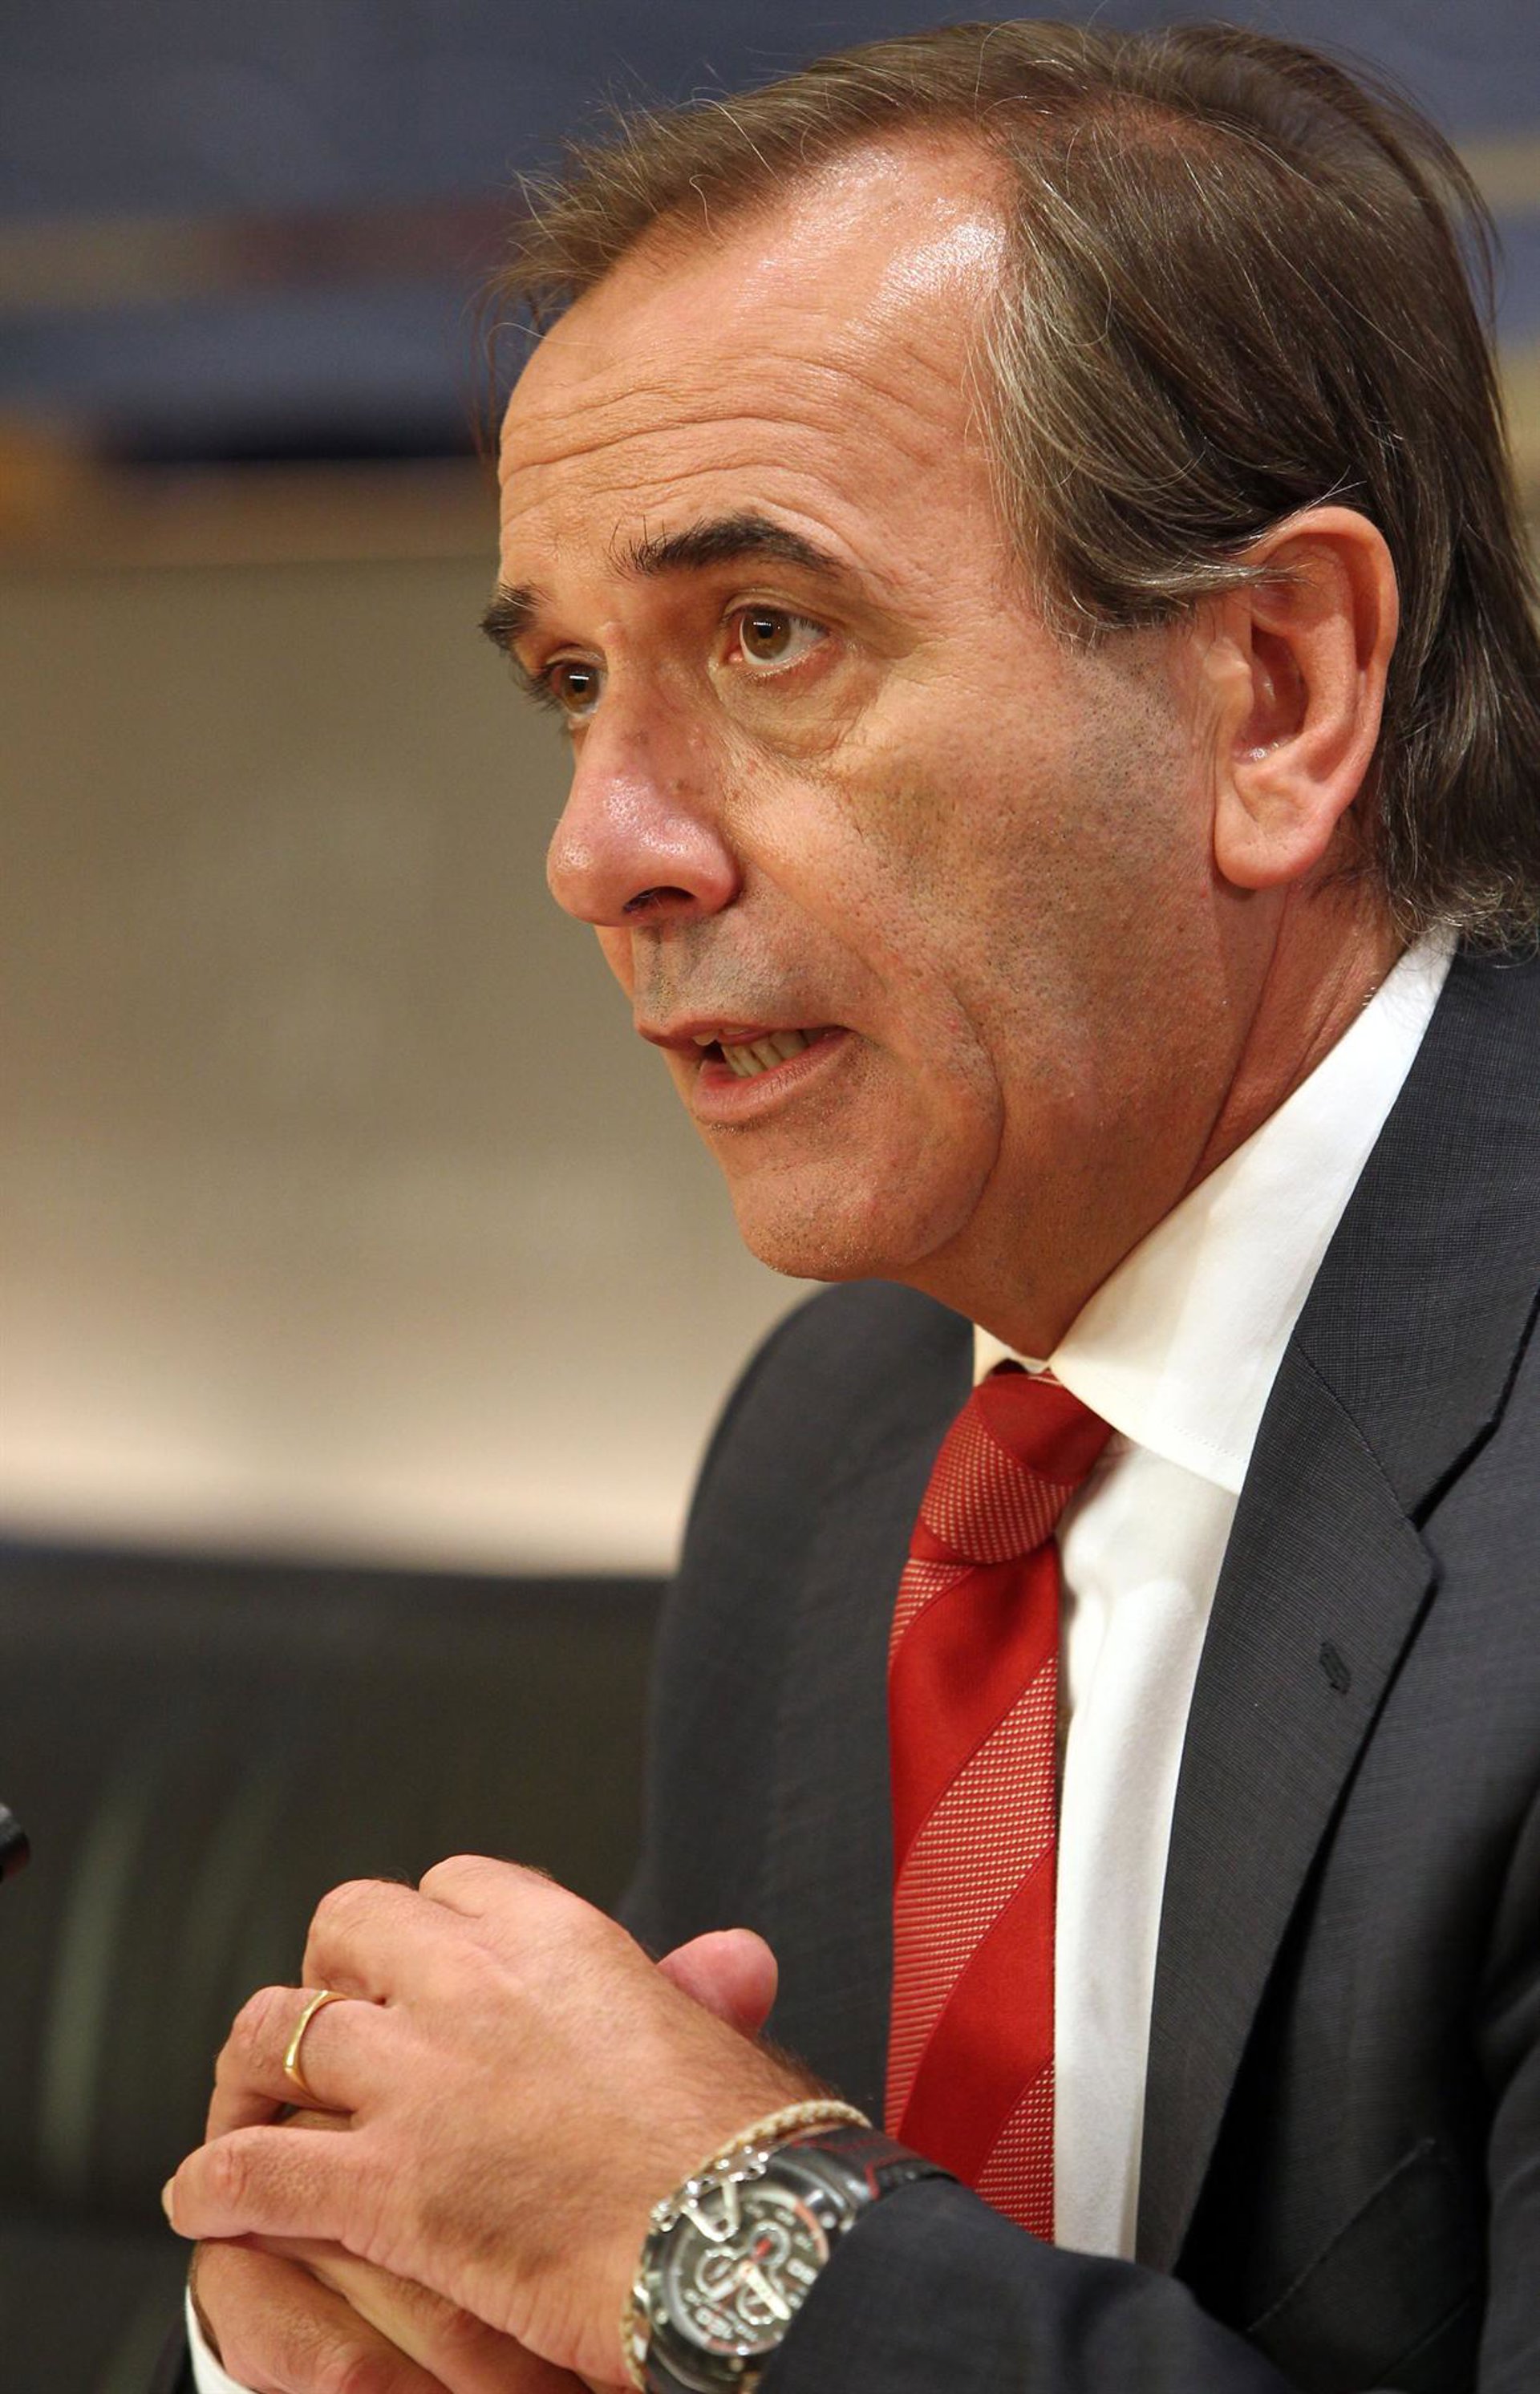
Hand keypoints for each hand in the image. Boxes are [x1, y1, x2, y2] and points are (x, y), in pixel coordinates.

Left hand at [181, 1908, 793, 2388]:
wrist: (741, 2246)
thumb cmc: (750, 2157)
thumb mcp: (725, 2040)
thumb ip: (694, 1991)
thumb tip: (733, 1958)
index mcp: (558, 1937)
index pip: (454, 1884)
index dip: (429, 1928)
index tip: (425, 1967)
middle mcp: (475, 1982)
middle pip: (349, 1925)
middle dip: (330, 1972)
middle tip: (334, 2026)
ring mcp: (421, 2077)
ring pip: (277, 2030)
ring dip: (252, 2069)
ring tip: (247, 2100)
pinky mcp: (386, 2183)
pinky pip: (255, 2167)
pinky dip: (213, 2183)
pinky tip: (202, 2198)